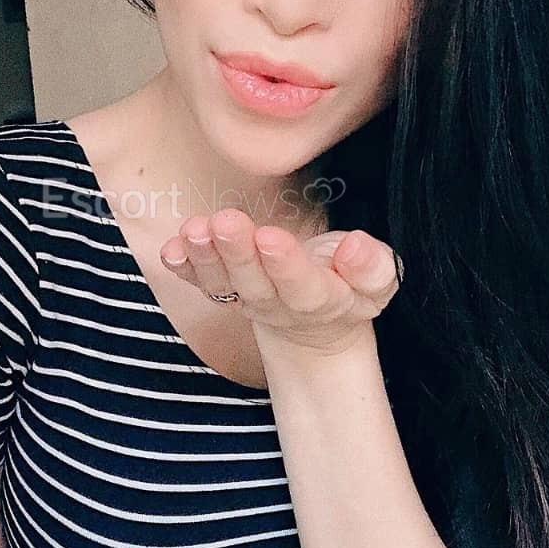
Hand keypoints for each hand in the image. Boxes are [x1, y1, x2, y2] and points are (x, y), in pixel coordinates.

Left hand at [159, 207, 403, 355]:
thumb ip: (372, 267)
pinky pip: (199, 282)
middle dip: (237, 252)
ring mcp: (245, 299)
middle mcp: (277, 304)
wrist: (317, 325)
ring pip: (221, 284)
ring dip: (204, 257)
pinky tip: (171, 248)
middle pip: (253, 283)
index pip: (302, 286)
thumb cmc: (349, 287)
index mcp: (321, 299)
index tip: (271, 237)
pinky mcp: (223, 290)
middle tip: (225, 222)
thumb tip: (355, 246)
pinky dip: (183, 266)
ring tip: (194, 230)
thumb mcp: (378, 282)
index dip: (285, 264)